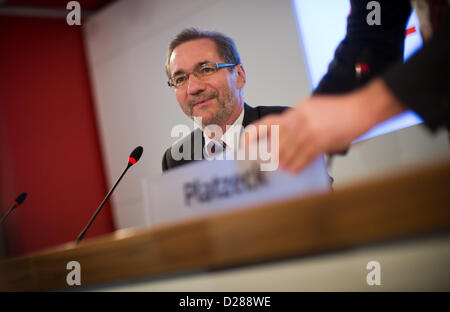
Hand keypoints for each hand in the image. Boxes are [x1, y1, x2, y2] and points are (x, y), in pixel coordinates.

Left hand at [242, 79, 405, 172]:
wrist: (362, 109)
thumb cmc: (341, 110)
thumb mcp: (314, 108)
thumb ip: (299, 121)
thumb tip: (286, 138)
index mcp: (296, 110)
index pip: (268, 123)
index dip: (253, 134)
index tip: (244, 144)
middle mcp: (299, 118)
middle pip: (276, 141)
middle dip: (271, 155)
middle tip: (266, 164)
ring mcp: (308, 130)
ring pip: (287, 151)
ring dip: (283, 163)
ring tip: (282, 168)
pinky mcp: (319, 141)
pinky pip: (302, 158)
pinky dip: (296, 166)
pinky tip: (294, 170)